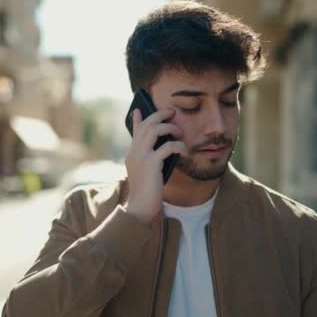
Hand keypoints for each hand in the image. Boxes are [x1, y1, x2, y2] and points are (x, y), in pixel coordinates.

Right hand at [124, 108, 187, 224]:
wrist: (140, 207)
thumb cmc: (146, 193)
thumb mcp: (144, 173)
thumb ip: (149, 159)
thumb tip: (162, 150)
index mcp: (132, 154)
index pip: (134, 131)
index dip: (137, 119)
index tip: (138, 109)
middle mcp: (134, 152)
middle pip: (146, 124)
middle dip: (159, 115)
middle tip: (172, 112)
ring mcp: (141, 156)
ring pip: (154, 130)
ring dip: (170, 127)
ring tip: (180, 132)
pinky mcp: (151, 163)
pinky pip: (167, 146)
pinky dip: (179, 146)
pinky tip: (185, 151)